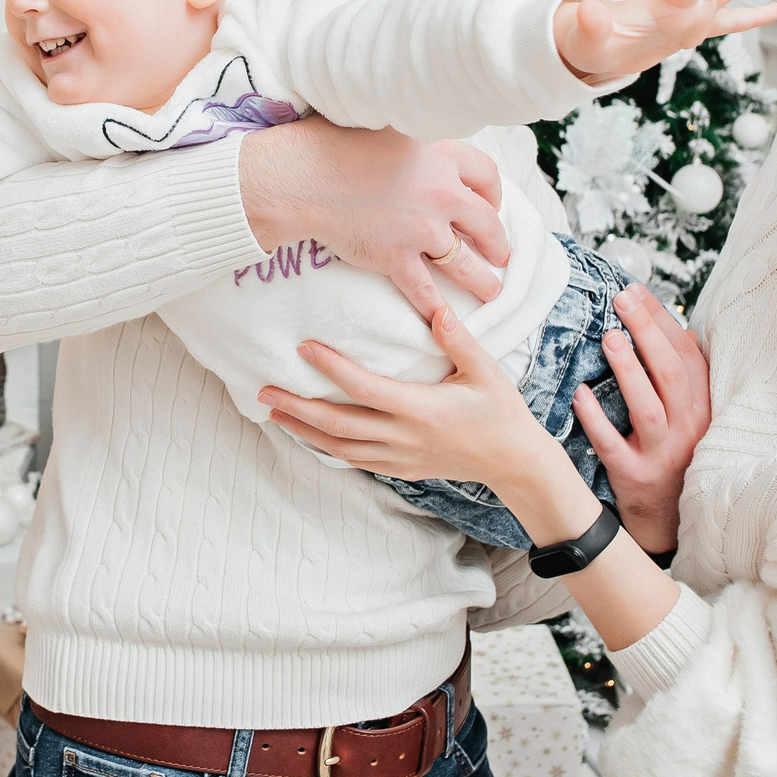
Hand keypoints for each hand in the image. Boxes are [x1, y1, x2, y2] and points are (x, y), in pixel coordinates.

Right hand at [241, 119, 510, 315]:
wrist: (302, 176)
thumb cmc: (331, 142)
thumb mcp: (384, 123)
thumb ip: (410, 135)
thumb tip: (416, 132)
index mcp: (440, 153)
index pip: (486, 175)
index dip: (493, 193)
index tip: (491, 204)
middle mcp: (440, 192)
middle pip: (485, 222)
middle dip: (497, 243)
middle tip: (501, 254)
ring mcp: (421, 228)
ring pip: (464, 262)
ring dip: (481, 281)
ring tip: (491, 291)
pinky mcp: (396, 257)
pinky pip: (424, 289)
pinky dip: (435, 308)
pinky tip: (445, 320)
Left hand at [261, 307, 595, 545]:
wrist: (513, 463)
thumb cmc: (501, 413)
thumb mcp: (485, 372)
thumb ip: (458, 340)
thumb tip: (435, 307)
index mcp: (421, 410)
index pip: (364, 388)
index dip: (331, 369)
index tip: (303, 348)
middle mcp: (403, 437)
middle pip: (337, 425)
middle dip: (297, 407)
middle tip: (263, 390)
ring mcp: (399, 457)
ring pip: (339, 447)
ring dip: (302, 431)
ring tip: (273, 412)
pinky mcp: (400, 469)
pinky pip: (355, 460)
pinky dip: (327, 447)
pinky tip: (309, 435)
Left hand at [576, 285, 712, 555]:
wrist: (668, 517)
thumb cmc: (674, 453)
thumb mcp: (688, 414)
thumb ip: (680, 376)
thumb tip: (671, 323)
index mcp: (702, 407)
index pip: (688, 355)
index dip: (663, 321)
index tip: (638, 292)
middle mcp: (688, 428)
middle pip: (671, 373)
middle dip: (647, 332)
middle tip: (622, 300)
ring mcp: (662, 453)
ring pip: (647, 406)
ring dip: (628, 369)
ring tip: (608, 337)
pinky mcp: (635, 475)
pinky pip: (613, 444)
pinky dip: (595, 418)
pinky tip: (580, 394)